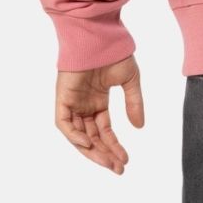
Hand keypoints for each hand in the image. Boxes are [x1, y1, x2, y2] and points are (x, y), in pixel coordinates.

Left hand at [55, 54, 144, 173]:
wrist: (100, 35)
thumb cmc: (114, 52)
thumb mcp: (130, 80)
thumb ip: (134, 103)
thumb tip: (139, 128)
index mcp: (98, 101)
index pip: (104, 131)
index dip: (114, 146)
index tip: (126, 160)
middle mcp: (84, 105)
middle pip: (92, 138)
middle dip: (104, 154)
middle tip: (119, 167)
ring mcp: (73, 102)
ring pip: (78, 135)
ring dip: (92, 151)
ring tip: (109, 162)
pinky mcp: (63, 98)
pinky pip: (65, 123)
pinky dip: (74, 136)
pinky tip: (89, 143)